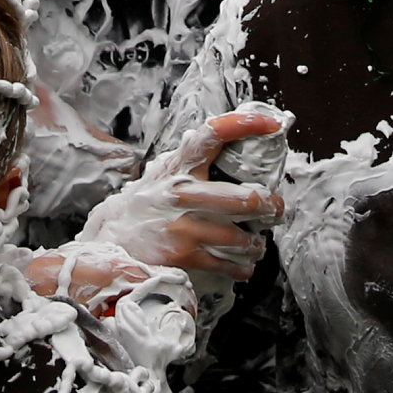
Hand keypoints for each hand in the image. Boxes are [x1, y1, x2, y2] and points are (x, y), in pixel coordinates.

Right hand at [78, 108, 287, 283]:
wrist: (115, 238)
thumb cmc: (149, 202)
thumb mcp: (165, 173)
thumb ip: (193, 159)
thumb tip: (233, 137)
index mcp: (180, 167)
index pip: (213, 134)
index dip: (245, 124)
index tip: (272, 124)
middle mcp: (183, 193)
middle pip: (244, 199)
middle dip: (271, 207)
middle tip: (278, 209)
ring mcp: (184, 226)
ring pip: (241, 237)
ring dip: (258, 243)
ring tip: (259, 242)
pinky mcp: (184, 255)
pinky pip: (228, 264)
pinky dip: (244, 267)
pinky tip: (245, 264)